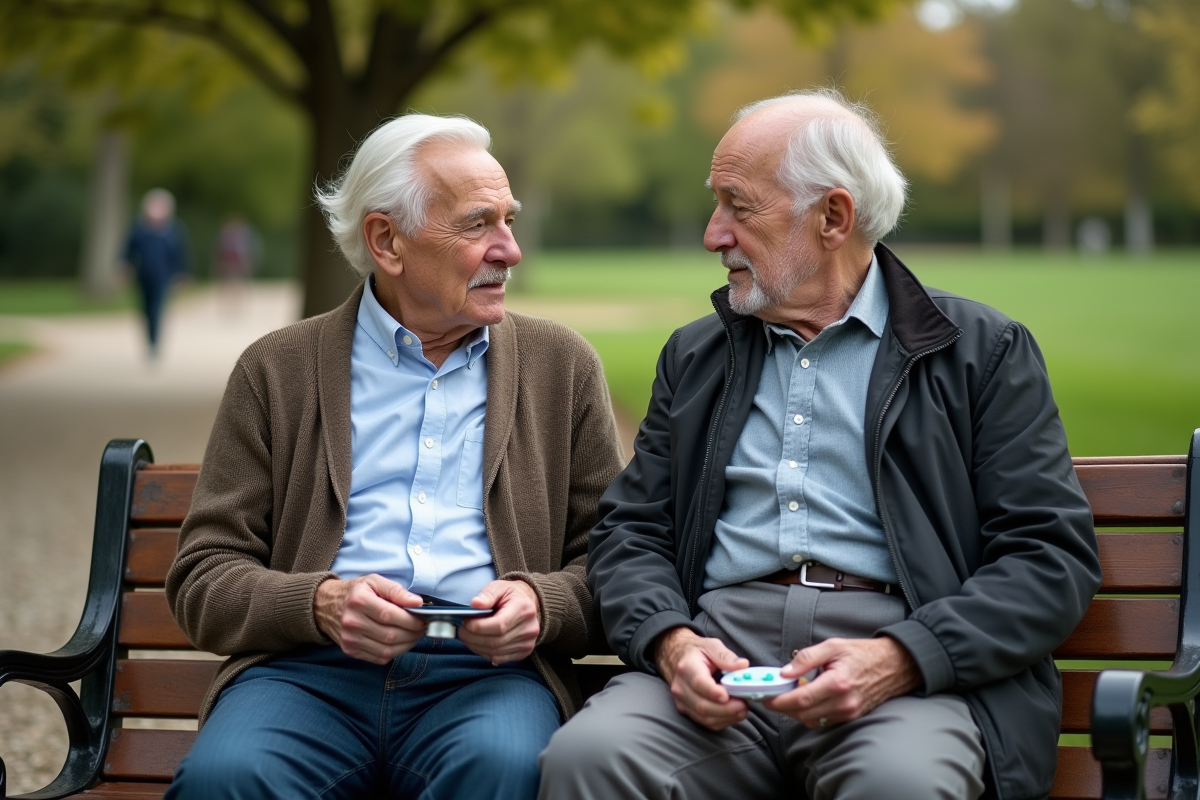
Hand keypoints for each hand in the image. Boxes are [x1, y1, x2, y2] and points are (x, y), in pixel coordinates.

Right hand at [313, 574, 424, 663]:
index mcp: (359, 600)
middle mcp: (352, 622)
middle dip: (412, 634)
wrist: (324, 606)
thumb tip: (418, 602)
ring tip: (414, 636)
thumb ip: (396, 590)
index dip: (411, 620)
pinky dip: (394, 653)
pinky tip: (400, 643)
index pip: (390, 615)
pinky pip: (378, 658)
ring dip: (406, 645)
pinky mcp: (350, 650)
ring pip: (386, 650)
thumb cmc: (354, 592)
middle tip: (422, 629)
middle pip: (390, 635)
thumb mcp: (374, 581)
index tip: (423, 619)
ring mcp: (350, 639)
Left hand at [459, 580, 539, 664]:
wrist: (527, 603)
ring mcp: (528, 642)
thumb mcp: (498, 587)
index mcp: (523, 608)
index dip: (478, 627)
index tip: (465, 623)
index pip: (499, 625)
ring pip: (496, 652)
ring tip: (467, 637)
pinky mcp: (525, 651)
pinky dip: (485, 653)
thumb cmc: (510, 594)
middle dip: (473, 638)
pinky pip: (500, 658)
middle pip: (496, 641)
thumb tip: (475, 604)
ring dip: (476, 647)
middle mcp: (529, 627)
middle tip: (461, 632)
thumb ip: (487, 595)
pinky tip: (479, 644)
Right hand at [654, 627, 749, 730]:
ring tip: (742, 709)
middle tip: (744, 705)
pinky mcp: (686, 711)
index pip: (699, 683)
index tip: (728, 695)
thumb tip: (743, 665)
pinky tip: (733, 714)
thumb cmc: (697, 652)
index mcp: (687, 667)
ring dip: (726, 717)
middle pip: (702, 705)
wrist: (676, 658)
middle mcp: (681, 686)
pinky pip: (705, 723)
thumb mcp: (712, 645)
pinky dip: (722, 721)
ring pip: (705, 718)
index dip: (714, 692)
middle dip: (726, 709)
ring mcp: (681, 701)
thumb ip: (726, 656)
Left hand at [764, 637, 921, 727]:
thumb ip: (806, 658)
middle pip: (803, 714)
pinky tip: (808, 700)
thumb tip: (784, 672)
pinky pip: (824, 722)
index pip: (800, 700)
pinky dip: (811, 715)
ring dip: (796, 712)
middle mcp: (843, 703)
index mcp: (837, 683)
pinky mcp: (852, 718)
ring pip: (812, 721)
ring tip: (790, 696)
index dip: (778, 701)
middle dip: (783, 707)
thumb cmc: (863, 653)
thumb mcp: (833, 646)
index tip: (765, 697)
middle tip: (772, 696)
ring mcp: (849, 713)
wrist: (894, 666)